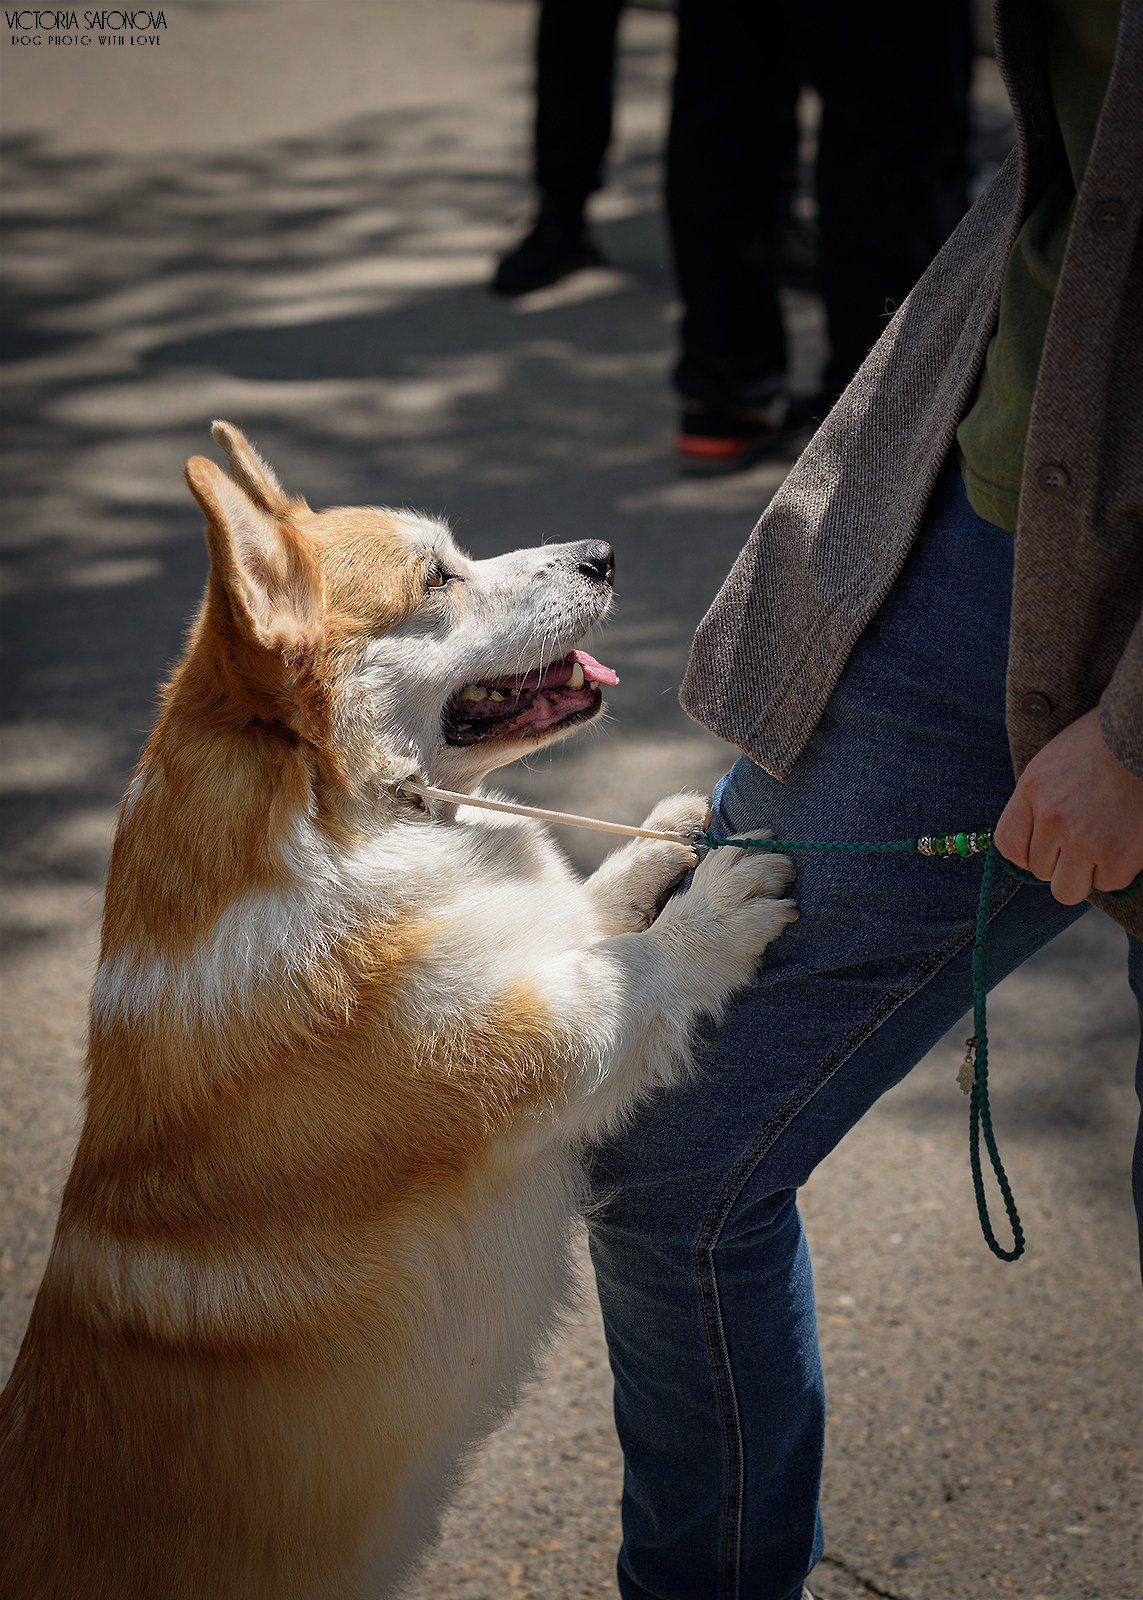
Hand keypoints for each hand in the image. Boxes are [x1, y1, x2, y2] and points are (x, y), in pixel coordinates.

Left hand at [994, 707, 1142, 903]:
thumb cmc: (1106, 744)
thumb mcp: (1056, 762)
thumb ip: (1040, 800)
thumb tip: (1039, 842)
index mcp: (1032, 789)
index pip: (1008, 845)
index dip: (1027, 854)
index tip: (1047, 849)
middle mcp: (1051, 817)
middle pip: (1040, 871)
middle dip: (1062, 862)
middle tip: (1087, 841)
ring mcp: (1083, 838)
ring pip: (1068, 889)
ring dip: (1086, 875)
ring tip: (1105, 848)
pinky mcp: (1118, 854)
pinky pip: (1108, 884)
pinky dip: (1119, 871)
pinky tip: (1128, 843)